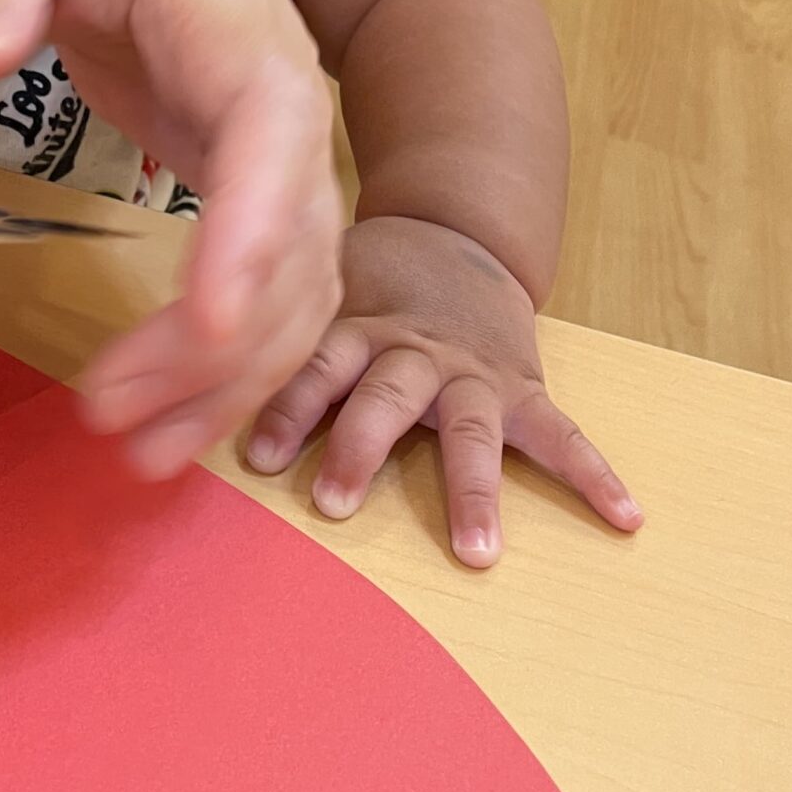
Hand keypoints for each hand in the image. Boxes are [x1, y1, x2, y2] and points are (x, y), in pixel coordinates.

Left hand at [0, 0, 342, 480]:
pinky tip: (173, 431)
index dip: (250, 230)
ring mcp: (286, 167)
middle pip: (288, 243)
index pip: (270, 133)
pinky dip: (232, 376)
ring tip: (138, 452)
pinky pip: (274, 306)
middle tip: (113, 415)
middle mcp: (287, 111)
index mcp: (236, 32)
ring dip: (226, 382)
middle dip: (215, 344)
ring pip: (294, 294)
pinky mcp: (263, 210)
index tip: (209, 320)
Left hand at [246, 215, 641, 565]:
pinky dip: (594, 476)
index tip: (257, 459)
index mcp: (355, 328)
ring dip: (471, 489)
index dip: (285, 409)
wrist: (453, 241)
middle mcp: (411, 351)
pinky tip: (625, 517)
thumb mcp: (316, 297)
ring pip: (467, 428)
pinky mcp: (521, 387)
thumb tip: (166, 389)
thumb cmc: (365, 287)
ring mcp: (470, 372)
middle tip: (333, 504)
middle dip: (359, 449)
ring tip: (476, 551)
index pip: (313, 366)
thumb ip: (267, 340)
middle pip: (383, 396)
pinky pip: (561, 434)